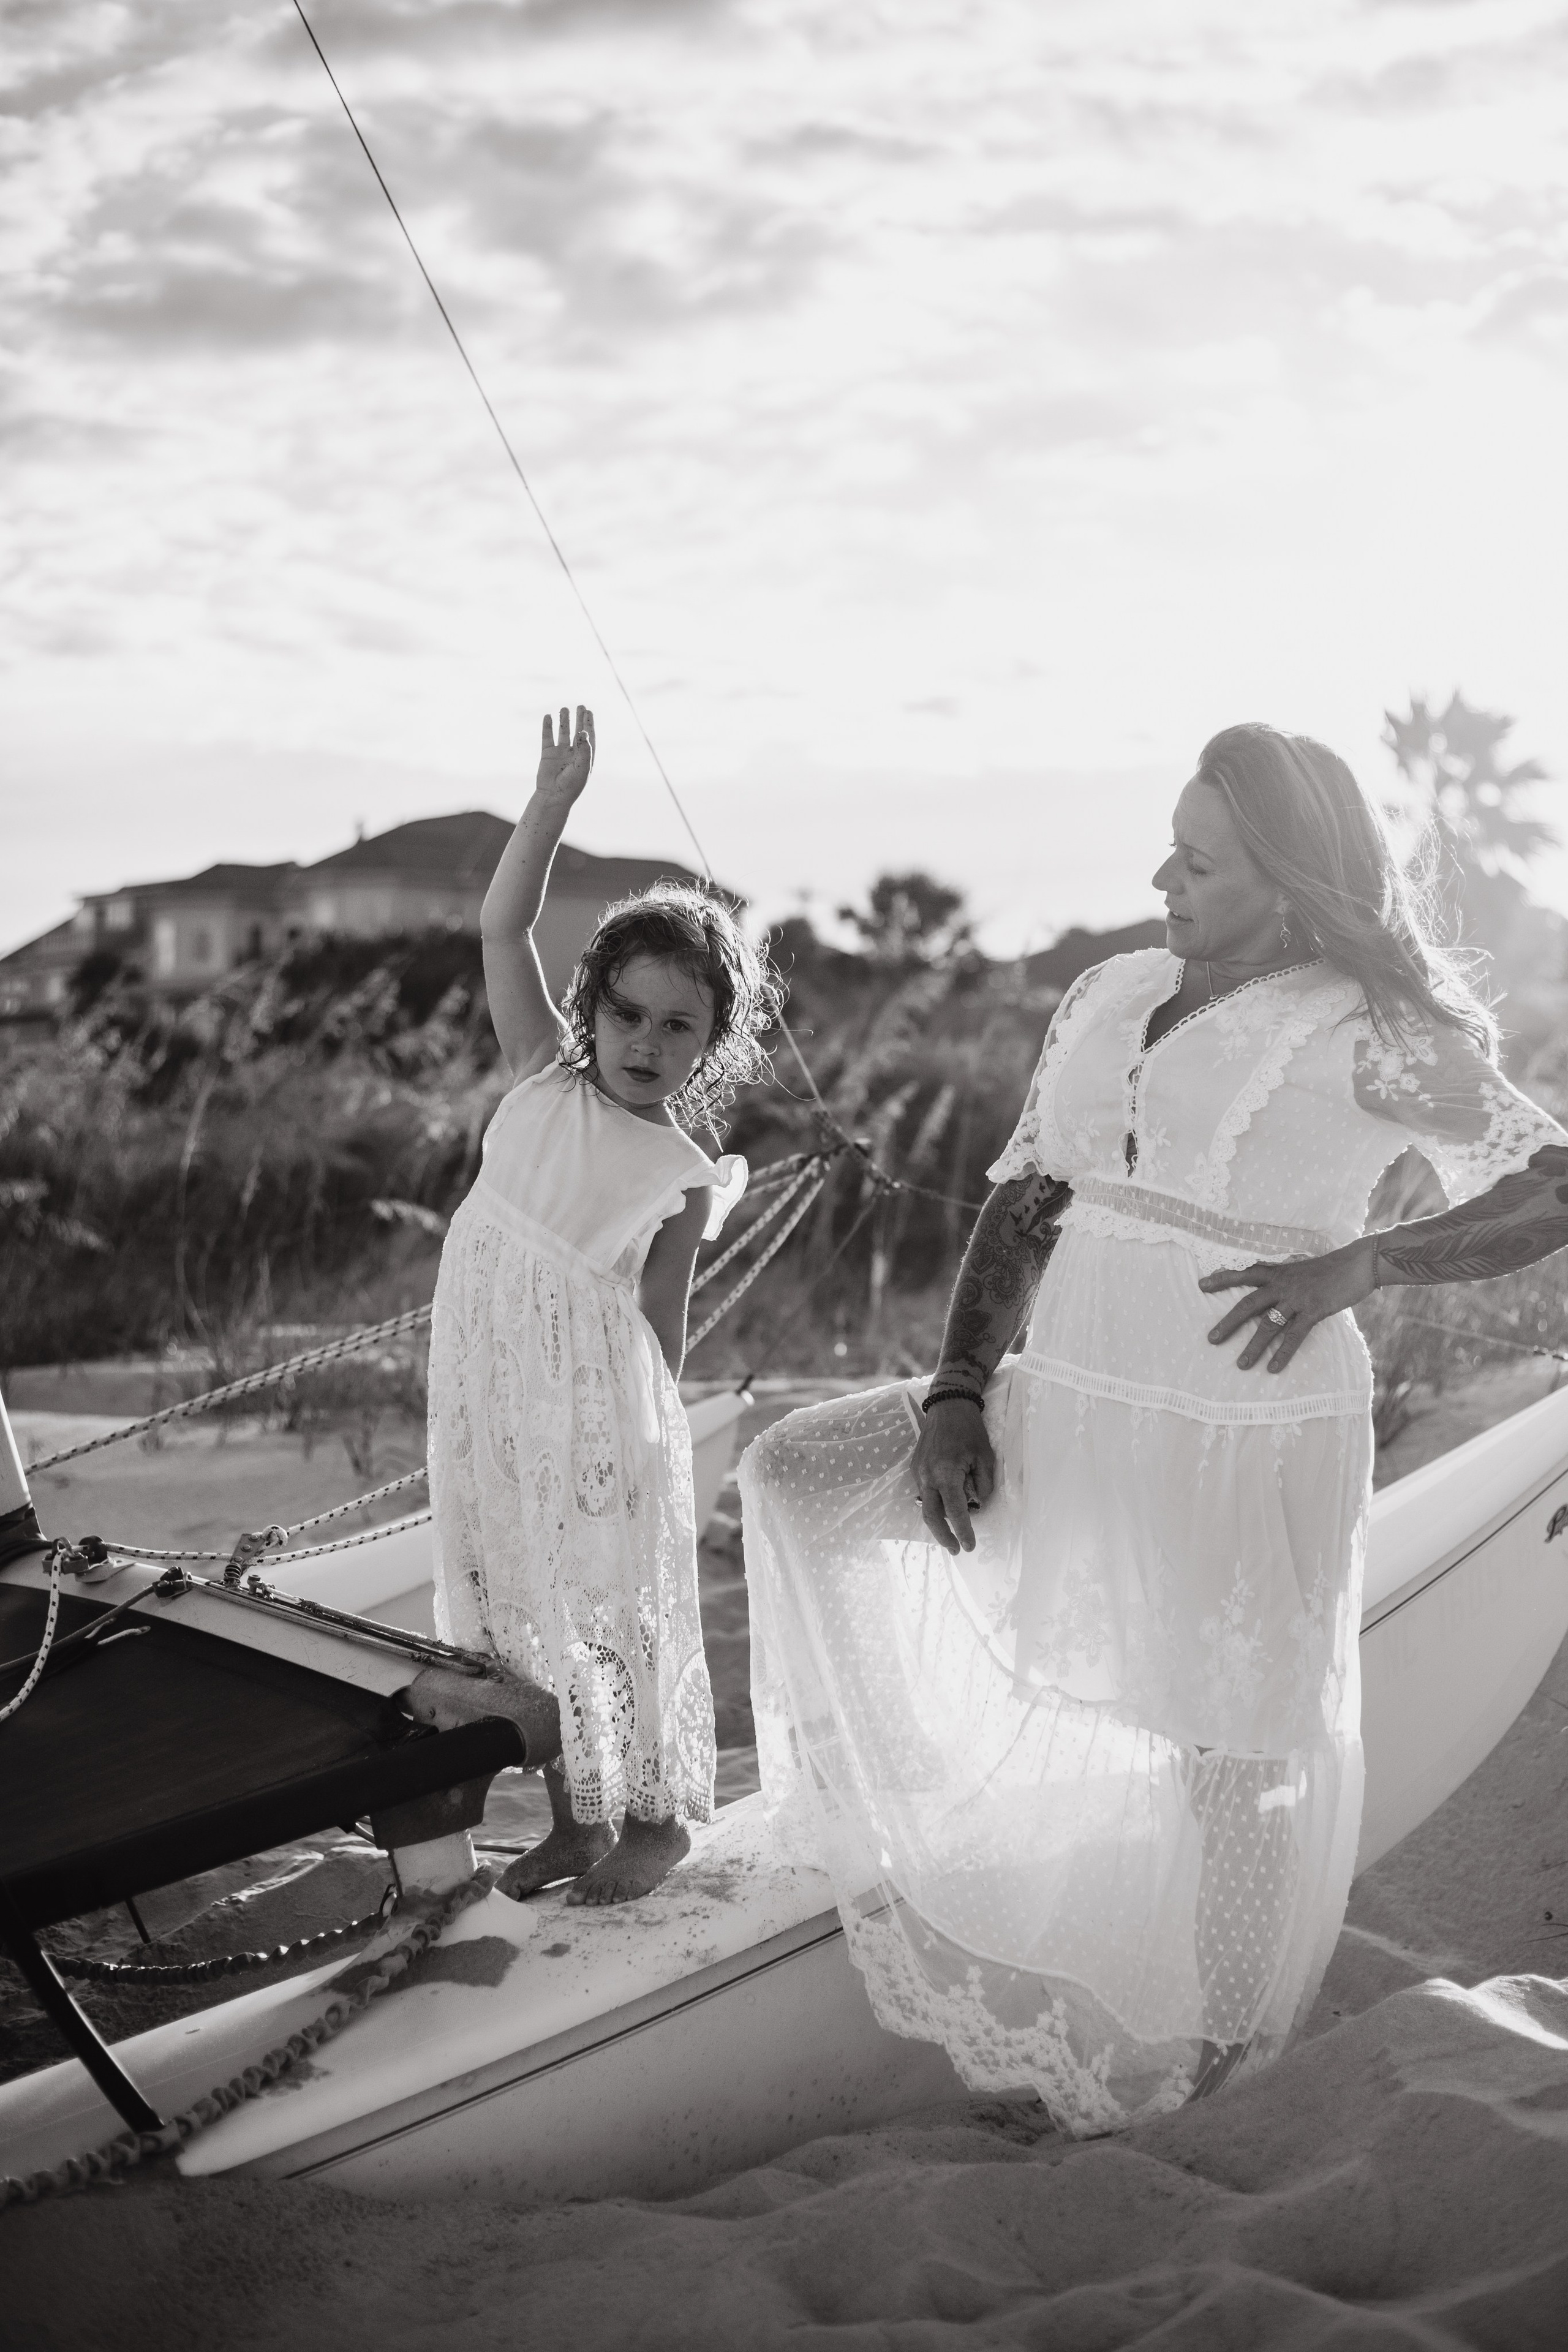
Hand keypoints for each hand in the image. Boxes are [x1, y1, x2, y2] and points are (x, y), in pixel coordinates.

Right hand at [536, 705, 594, 807]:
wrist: (552, 796)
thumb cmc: (571, 785)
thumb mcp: (582, 767)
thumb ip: (584, 749)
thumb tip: (583, 731)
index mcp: (585, 757)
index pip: (589, 737)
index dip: (589, 724)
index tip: (589, 712)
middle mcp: (573, 754)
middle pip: (577, 732)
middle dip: (579, 719)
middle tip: (581, 706)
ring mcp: (560, 753)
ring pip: (562, 733)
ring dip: (564, 721)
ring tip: (564, 708)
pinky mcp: (547, 754)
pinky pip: (547, 737)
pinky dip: (547, 727)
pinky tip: (548, 716)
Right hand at [911, 1395, 994, 1553]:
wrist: (947, 1406)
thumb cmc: (970, 1430)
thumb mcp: (985, 1457)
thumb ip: (983, 1485)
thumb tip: (977, 1505)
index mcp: (946, 1474)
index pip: (955, 1512)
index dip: (963, 1531)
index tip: (969, 1546)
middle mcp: (927, 1476)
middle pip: (931, 1517)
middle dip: (943, 1536)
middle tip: (956, 1549)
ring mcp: (918, 1472)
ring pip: (926, 1506)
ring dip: (939, 1521)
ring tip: (953, 1531)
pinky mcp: (915, 1468)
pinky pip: (924, 1493)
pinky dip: (934, 1504)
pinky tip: (945, 1507)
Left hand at [1197, 1235, 1377, 1371]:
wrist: (1358, 1262)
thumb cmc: (1330, 1267)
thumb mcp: (1301, 1269)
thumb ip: (1284, 1281)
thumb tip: (1272, 1296)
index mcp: (1278, 1272)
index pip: (1244, 1273)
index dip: (1222, 1278)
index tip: (1200, 1284)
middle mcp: (1283, 1284)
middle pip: (1248, 1304)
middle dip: (1228, 1323)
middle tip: (1210, 1339)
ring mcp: (1297, 1298)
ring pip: (1268, 1325)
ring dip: (1253, 1347)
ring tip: (1240, 1365)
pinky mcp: (1314, 1310)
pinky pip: (1295, 1335)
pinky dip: (1283, 1353)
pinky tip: (1273, 1368)